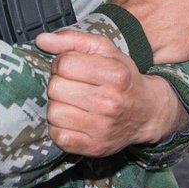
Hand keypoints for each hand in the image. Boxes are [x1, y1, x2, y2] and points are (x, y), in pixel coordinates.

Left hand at [34, 30, 188, 156]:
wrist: (147, 113)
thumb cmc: (123, 77)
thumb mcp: (106, 51)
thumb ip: (73, 40)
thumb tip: (41, 40)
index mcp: (116, 75)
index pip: (64, 64)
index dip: (63, 63)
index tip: (73, 67)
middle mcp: (110, 102)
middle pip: (55, 87)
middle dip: (59, 83)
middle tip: (72, 85)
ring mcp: (102, 128)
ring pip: (53, 112)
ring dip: (58, 105)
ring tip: (72, 102)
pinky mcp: (94, 147)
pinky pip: (58, 136)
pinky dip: (60, 127)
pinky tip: (73, 120)